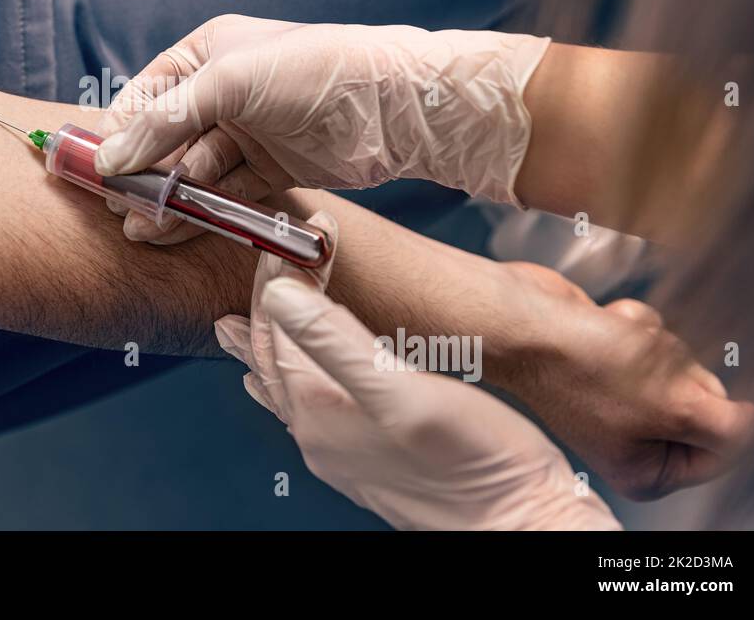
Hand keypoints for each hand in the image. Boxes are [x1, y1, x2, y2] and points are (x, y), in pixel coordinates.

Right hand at [94, 14, 549, 242]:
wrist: (396, 106)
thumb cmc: (313, 71)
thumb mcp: (229, 82)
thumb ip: (165, 120)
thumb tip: (110, 157)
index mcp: (207, 55)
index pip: (145, 96)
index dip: (116, 132)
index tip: (91, 170)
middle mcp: (223, 93)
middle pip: (165, 139)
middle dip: (140, 174)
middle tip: (116, 209)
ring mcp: (247, 134)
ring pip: (192, 172)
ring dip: (166, 200)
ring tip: (141, 230)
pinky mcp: (270, 170)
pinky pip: (223, 194)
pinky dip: (200, 213)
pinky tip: (174, 231)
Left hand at [216, 211, 620, 529]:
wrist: (520, 525)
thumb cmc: (474, 462)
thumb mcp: (403, 391)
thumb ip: (334, 342)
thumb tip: (279, 295)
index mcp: (317, 408)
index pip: (278, 323)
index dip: (284, 272)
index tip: (301, 228)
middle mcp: (315, 432)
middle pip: (271, 352)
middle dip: (268, 302)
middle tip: (261, 260)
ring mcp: (336, 448)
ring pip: (281, 381)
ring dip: (265, 344)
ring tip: (233, 328)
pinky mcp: (364, 457)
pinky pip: (303, 408)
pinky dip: (286, 381)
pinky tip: (285, 386)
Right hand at [499, 262, 753, 500]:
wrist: (523, 320)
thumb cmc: (580, 367)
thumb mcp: (674, 407)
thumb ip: (728, 427)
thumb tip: (753, 426)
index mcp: (644, 469)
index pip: (720, 451)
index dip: (716, 416)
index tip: (690, 392)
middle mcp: (632, 435)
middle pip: (702, 400)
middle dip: (680, 372)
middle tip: (642, 370)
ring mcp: (620, 394)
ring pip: (679, 362)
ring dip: (655, 345)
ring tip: (615, 346)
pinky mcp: (611, 356)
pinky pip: (652, 338)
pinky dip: (632, 327)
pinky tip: (603, 328)